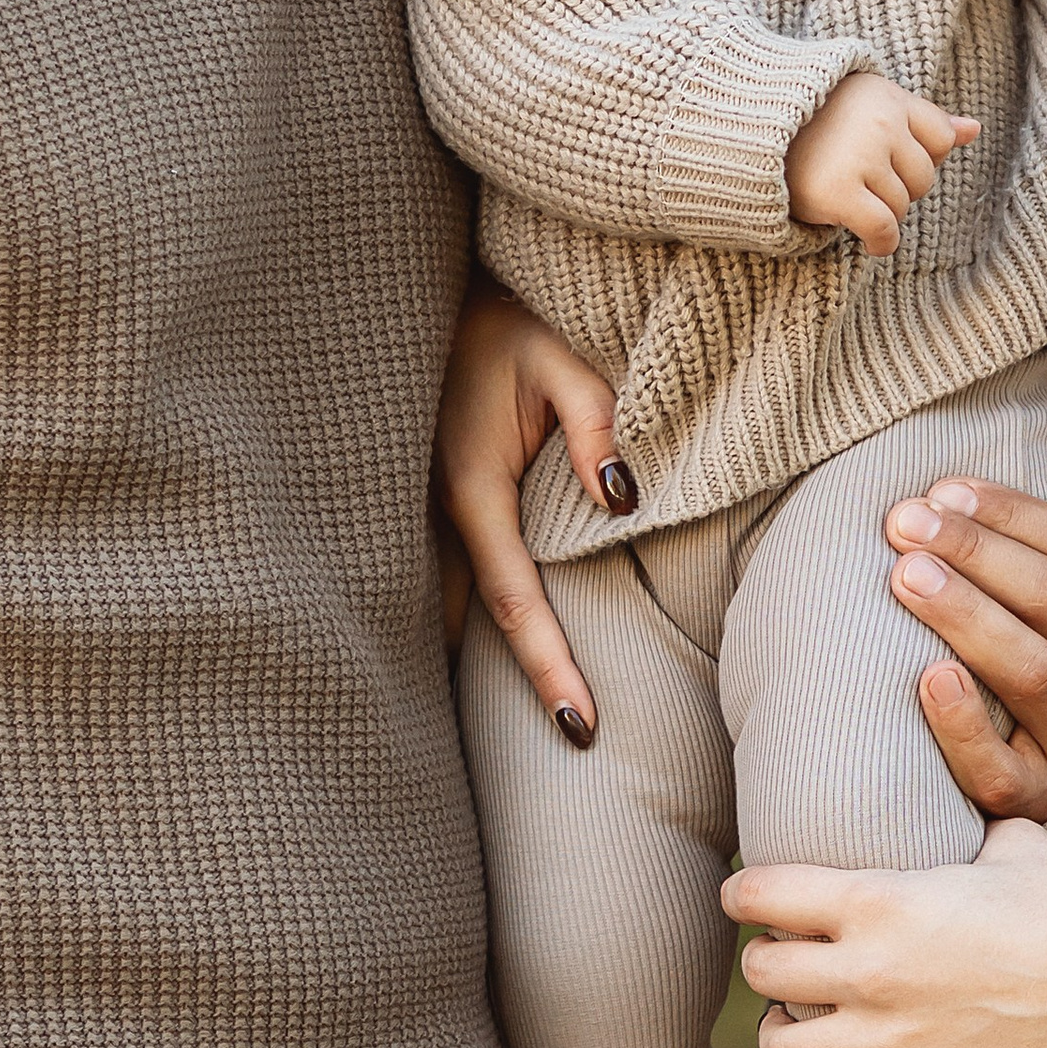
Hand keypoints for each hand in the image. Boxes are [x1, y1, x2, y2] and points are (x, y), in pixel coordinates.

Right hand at [435, 278, 619, 741]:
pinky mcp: (428, 513)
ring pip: (450, 613)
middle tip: (573, 748)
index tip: (582, 728)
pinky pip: (447, 584)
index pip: (516, 604)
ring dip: (480, 667)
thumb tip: (622, 500)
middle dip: (510, 691)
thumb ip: (596, 421)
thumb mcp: (559, 357)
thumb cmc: (506, 326)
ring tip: (520, 734)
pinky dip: (465, 625)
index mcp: (471, 490)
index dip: (549, 669)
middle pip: (475, 629)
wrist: (430, 298)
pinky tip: (477, 661)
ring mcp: (424, 519)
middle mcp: (437, 517)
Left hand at [729, 820, 1046, 1047]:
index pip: (762, 895)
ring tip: (793, 1020)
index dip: (744, 895)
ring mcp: (890, 1041)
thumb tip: (947, 796)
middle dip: (765, 960)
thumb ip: (956, 821)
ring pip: (782, 1045)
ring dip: (779, 1030)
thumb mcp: (1006, 841)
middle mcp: (869, 971)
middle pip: (762, 971)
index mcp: (879, 900)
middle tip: (783, 956)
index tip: (744, 898)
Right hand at [785, 73, 979, 255]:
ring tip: (850, 200)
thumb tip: (974, 129)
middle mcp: (878, 122)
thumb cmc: (812, 125)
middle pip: (923, 177)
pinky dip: (881, 242)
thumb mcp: (870, 106)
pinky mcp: (838, 191)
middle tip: (860, 182)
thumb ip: (922, 119)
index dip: (918, 157)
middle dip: (899, 188)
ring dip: (883, 214)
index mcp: (887, 96)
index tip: (885, 161)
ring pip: (902, 206)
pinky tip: (870, 242)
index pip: (941, 138)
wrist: (743, 137)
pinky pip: (884, 229)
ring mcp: (859, 157)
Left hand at [889, 443, 1046, 818]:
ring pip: (1033, 673)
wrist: (1021, 743)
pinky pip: (1001, 771)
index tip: (943, 489)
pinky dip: (962, 725)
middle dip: (976, 553)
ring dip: (966, 616)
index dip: (1016, 514)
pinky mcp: (1038, 802)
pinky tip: (925, 676)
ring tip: (904, 575)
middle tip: (904, 523)